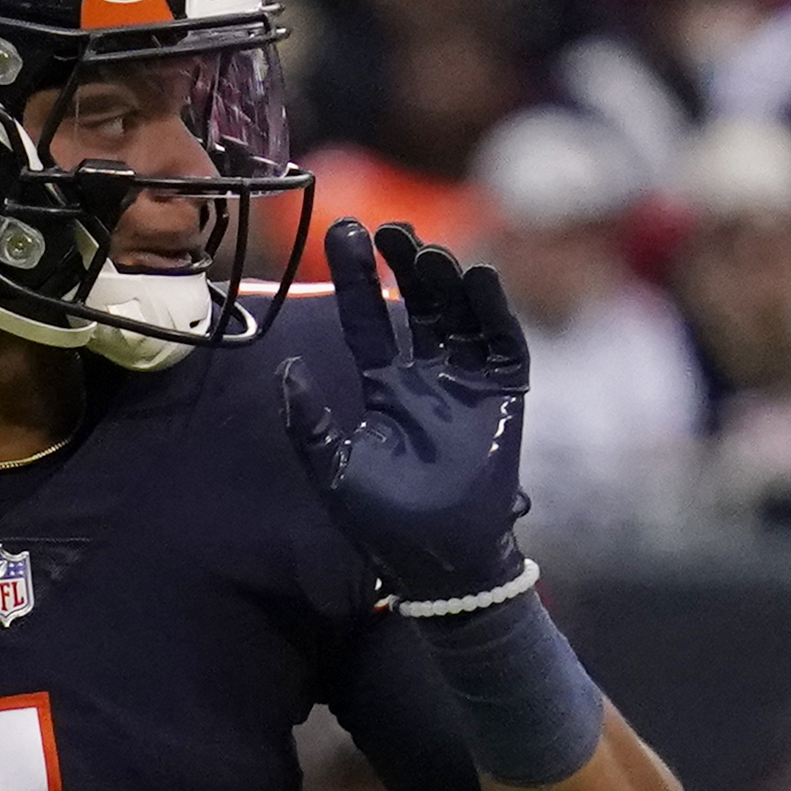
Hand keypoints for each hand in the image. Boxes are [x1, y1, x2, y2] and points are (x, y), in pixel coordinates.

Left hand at [279, 220, 532, 602]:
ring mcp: (467, 381)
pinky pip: (502, 344)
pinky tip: (480, 280)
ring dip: (444, 280)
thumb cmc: (384, 524)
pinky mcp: (504, 395)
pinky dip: (495, 312)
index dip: (355, 276)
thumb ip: (308, 424)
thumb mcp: (335, 472)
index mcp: (383, 385)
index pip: (367, 317)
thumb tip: (286, 370)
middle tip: (388, 228)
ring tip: (426, 252)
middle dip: (402, 264)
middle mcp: (425, 374)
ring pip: (458, 314)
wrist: (442, 562)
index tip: (344, 230)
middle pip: (415, 303)